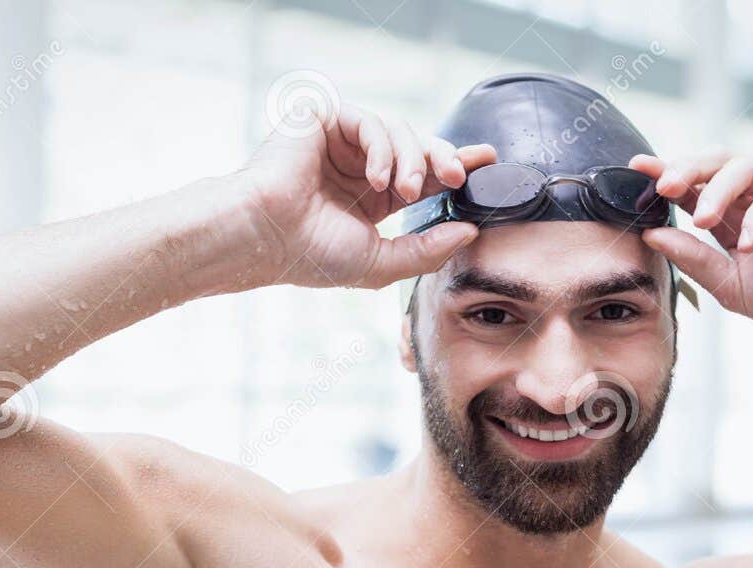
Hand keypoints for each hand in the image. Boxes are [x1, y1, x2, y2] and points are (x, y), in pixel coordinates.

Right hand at [235, 102, 496, 289]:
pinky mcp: (325, 120)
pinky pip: (370, 122)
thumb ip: (427, 250)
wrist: (266, 238)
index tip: (487, 163)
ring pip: (399, 132)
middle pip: (418, 147)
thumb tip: (469, 231)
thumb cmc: (313, 254)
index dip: (455, 165)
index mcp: (374, 197)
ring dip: (411, 160)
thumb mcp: (383, 262)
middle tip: (457, 177)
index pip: (424, 175)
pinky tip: (376, 179)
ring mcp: (343, 142)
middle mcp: (361, 166)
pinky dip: (381, 149)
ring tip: (405, 190)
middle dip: (443, 159)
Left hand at [630, 152, 752, 344]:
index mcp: (735, 218)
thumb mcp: (732, 284)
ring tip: (704, 221)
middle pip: (716, 164)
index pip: (695, 189)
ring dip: (718, 190)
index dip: (667, 175)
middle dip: (687, 169)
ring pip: (745, 166)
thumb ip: (694, 259)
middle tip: (664, 185)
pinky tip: (751, 243)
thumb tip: (651, 235)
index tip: (636, 170)